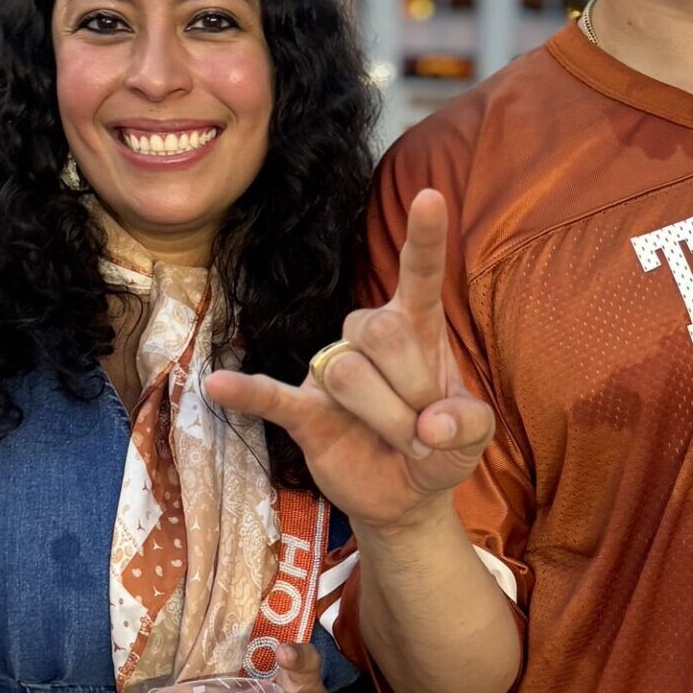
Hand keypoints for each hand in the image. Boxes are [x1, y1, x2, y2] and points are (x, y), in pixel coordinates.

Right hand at [203, 190, 492, 535]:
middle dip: (415, 386)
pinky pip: (273, 396)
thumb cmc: (437, 446)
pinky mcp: (304, 411)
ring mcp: (331, 370)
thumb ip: (470, 426)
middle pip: (379, 329)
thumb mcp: (473, 438)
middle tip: (429, 429)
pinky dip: (249, 393)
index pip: (418, 275)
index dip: (423, 238)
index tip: (430, 197)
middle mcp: (368, 336)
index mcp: (417, 328)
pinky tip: (219, 386)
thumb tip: (435, 425)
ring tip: (403, 444)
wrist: (402, 495)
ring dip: (386, 417)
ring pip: (347, 371)